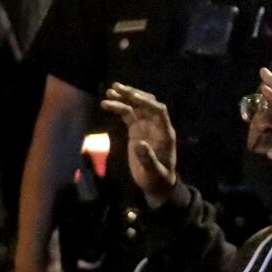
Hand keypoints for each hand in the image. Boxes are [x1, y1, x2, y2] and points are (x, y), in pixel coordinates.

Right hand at [99, 83, 181, 205]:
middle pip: (146, 103)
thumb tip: (139, 144)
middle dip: (133, 94)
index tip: (132, 98)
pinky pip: (127, 114)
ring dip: (124, 97)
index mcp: (165, 133)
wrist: (155, 183)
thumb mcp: (154, 172)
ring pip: (135, 107)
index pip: (159, 111)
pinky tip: (106, 103)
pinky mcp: (136, 130)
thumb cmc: (157, 179)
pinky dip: (118, 107)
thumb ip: (148, 159)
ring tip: (109, 92)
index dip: (147, 103)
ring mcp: (146, 126)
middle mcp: (156, 126)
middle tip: (116, 88)